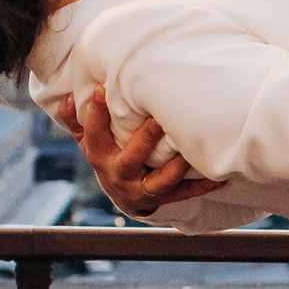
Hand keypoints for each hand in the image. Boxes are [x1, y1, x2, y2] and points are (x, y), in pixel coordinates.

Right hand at [58, 87, 225, 216]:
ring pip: (160, 181)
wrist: (124, 197)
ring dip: (175, 167)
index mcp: (100, 155)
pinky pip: (184, 194)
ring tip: (190, 151)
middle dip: (145, 140)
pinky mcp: (163, 198)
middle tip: (159, 118)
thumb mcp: (89, 141)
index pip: (94, 134)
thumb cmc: (108, 157)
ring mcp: (142, 188)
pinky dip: (202, 187)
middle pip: (130, 158)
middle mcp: (119, 174)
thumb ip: (78, 121)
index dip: (96, 113)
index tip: (101, 89)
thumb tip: (68, 99)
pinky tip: (220, 178)